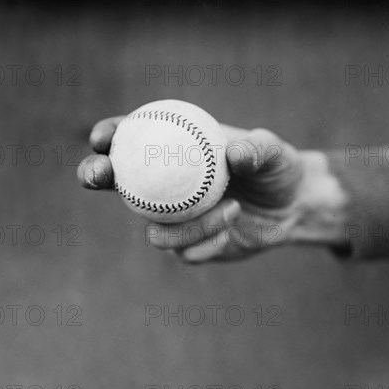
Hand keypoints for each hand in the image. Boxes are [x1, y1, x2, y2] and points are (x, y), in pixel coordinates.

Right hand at [77, 116, 347, 262]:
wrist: (293, 206)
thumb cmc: (277, 168)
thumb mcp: (273, 152)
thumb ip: (257, 149)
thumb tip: (234, 155)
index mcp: (178, 151)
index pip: (133, 139)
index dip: (109, 136)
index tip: (102, 137)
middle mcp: (168, 186)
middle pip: (117, 182)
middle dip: (95, 175)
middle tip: (99, 176)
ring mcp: (176, 218)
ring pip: (154, 230)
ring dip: (188, 225)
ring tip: (232, 208)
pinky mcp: (191, 246)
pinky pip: (184, 253)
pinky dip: (207, 243)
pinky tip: (231, 231)